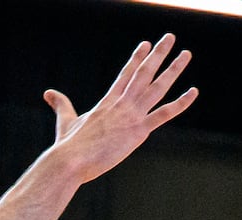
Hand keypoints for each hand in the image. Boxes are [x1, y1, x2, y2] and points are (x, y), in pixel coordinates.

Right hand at [44, 36, 197, 185]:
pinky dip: (180, 103)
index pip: (125, 74)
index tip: (146, 45)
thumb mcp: (65, 121)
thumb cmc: (68, 146)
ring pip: (157, 86)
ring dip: (173, 69)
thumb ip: (61, 105)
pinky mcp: (138, 131)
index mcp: (107, 102)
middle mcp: (121, 104)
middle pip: (144, 72)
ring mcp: (131, 116)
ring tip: (186, 53)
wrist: (71, 159)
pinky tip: (193, 91)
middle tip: (170, 38)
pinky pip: (164, 114)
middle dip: (158, 54)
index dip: (137, 58)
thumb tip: (48, 93)